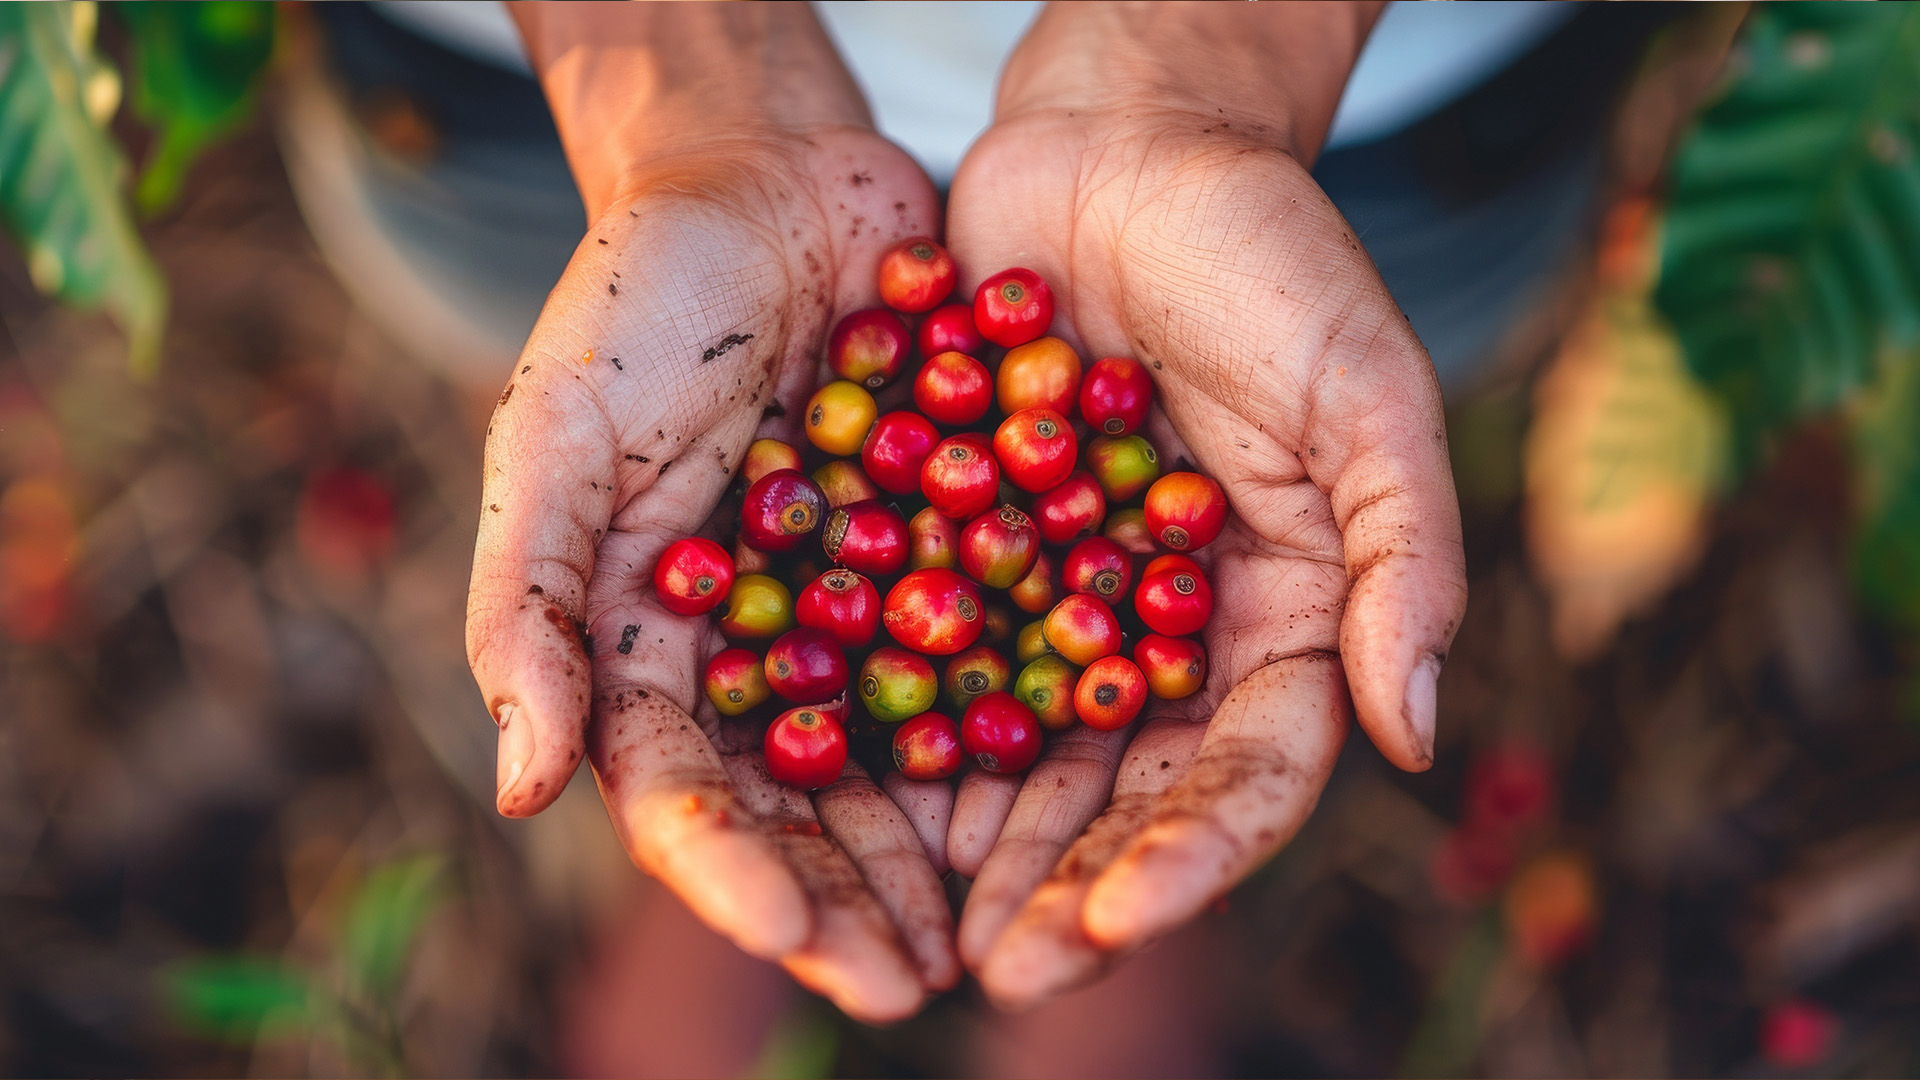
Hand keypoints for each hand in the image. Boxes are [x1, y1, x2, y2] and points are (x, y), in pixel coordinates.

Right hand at [466, 4, 956, 1021]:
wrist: (774, 176)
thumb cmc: (640, 300)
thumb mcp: (558, 434)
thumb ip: (533, 604)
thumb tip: (521, 789)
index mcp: (655, 650)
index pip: (684, 796)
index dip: (733, 876)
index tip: (800, 943)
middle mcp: (766, 656)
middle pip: (806, 807)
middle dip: (856, 900)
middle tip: (919, 985)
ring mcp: (864, 612)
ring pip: (911, 755)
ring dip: (954, 847)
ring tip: (1010, 924)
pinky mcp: (957, 554)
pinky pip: (998, 647)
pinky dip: (1034, 713)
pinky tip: (1087, 773)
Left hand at [942, 3, 1465, 1005]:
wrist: (1123, 144)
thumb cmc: (1267, 253)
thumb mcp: (1365, 390)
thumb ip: (1407, 558)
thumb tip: (1420, 738)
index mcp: (1285, 617)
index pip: (1252, 771)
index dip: (1194, 854)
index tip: (1116, 921)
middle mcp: (1174, 631)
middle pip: (1130, 791)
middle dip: (1072, 889)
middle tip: (1001, 974)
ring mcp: (1070, 600)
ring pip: (1025, 755)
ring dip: (977, 850)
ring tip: (919, 931)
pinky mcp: (973, 552)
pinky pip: (935, 660)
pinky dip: (902, 734)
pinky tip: (847, 802)